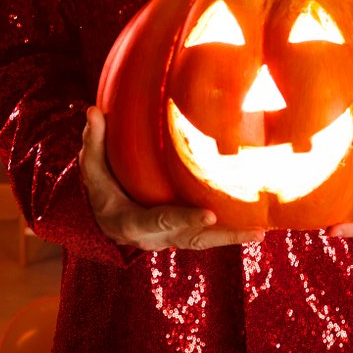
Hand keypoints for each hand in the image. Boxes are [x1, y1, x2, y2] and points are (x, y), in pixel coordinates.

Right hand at [80, 106, 263, 250]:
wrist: (105, 220)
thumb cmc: (100, 189)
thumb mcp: (92, 167)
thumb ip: (94, 142)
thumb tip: (93, 110)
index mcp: (131, 222)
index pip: (160, 221)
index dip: (184, 218)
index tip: (210, 213)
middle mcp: (154, 237)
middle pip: (192, 239)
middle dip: (222, 236)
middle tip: (253, 231)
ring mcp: (170, 239)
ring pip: (204, 242)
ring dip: (232, 238)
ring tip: (260, 231)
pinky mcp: (182, 235)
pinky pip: (208, 237)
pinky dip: (230, 234)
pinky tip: (256, 226)